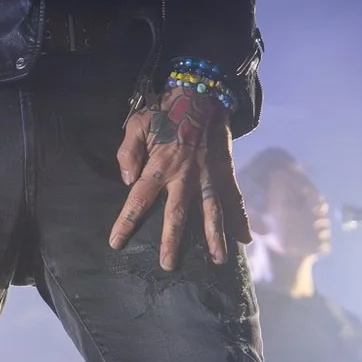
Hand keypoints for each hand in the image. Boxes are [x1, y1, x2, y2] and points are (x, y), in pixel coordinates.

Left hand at [110, 86, 249, 269]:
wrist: (201, 95)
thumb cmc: (164, 112)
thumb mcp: (136, 126)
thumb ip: (128, 154)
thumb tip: (127, 181)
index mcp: (159, 166)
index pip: (138, 200)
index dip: (125, 222)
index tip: (116, 243)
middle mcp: (185, 176)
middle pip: (177, 215)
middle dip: (172, 242)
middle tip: (169, 266)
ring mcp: (208, 175)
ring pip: (212, 211)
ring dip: (215, 237)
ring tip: (218, 260)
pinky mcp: (225, 172)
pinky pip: (234, 198)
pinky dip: (241, 218)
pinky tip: (245, 239)